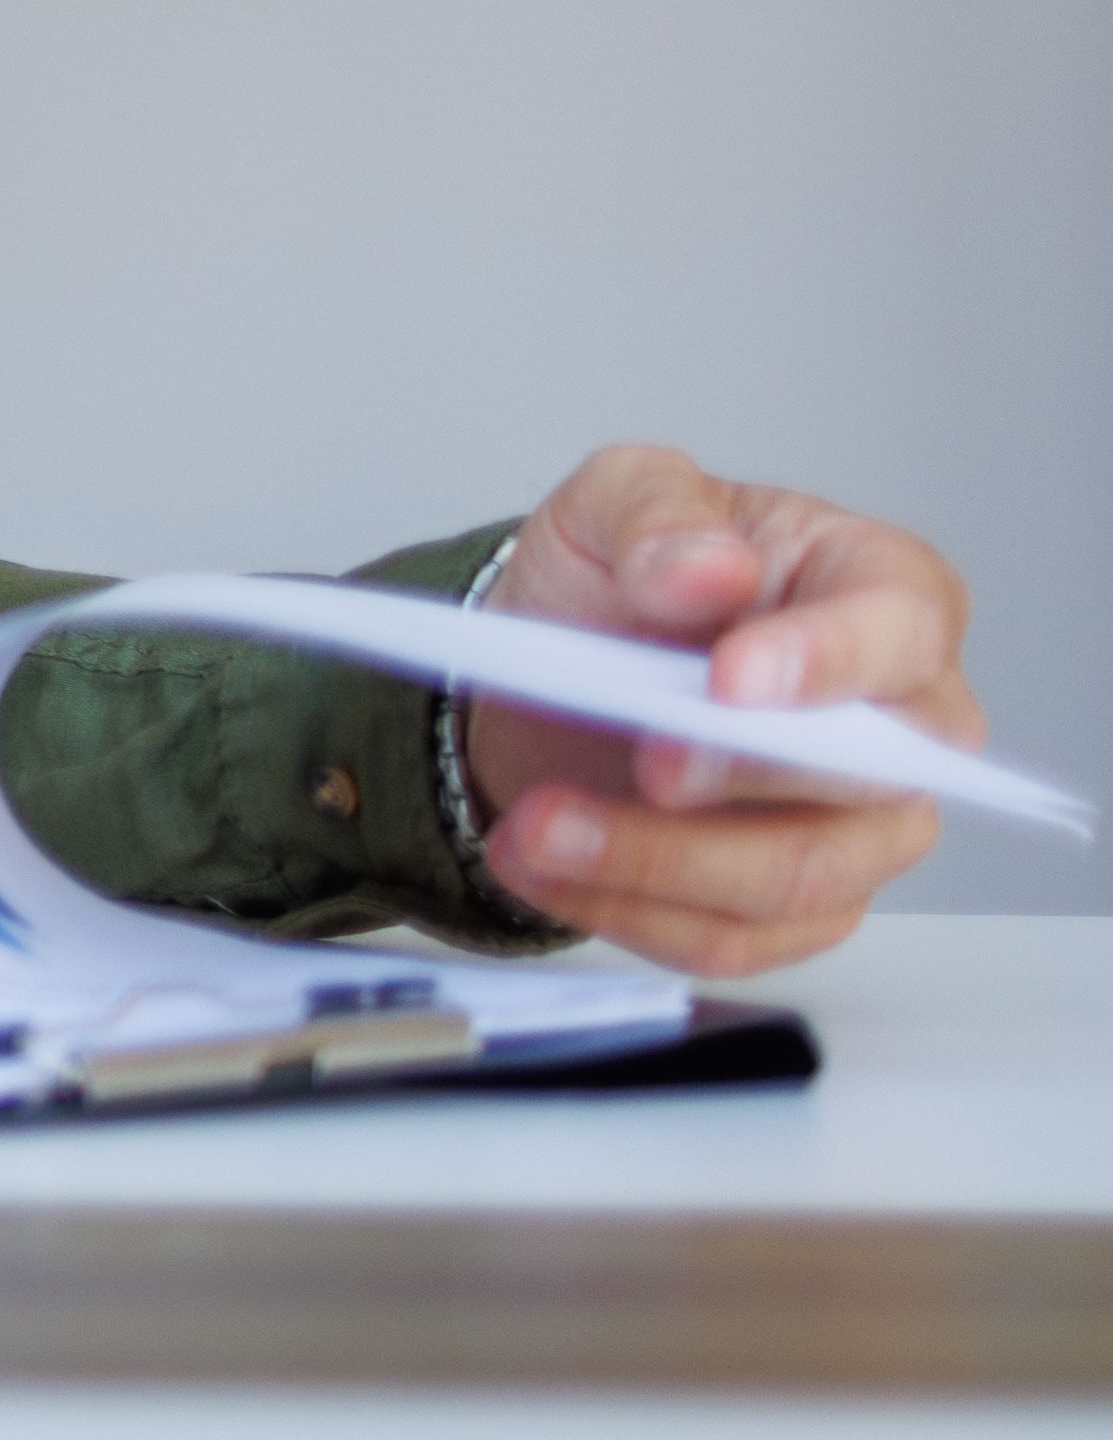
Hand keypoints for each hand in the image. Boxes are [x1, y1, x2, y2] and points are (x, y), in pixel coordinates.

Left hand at [464, 443, 980, 977]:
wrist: (556, 671)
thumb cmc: (622, 580)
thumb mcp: (613, 500)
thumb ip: (658, 512)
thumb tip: (708, 568)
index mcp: (883, 592)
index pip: (901, 631)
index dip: (827, 662)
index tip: (730, 682)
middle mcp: (902, 722)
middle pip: (866, 777)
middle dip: (738, 777)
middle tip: (639, 764)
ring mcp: (861, 825)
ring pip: (798, 879)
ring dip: (657, 865)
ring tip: (536, 832)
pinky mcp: (801, 905)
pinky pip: (736, 940)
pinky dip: (630, 913)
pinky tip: (546, 869)